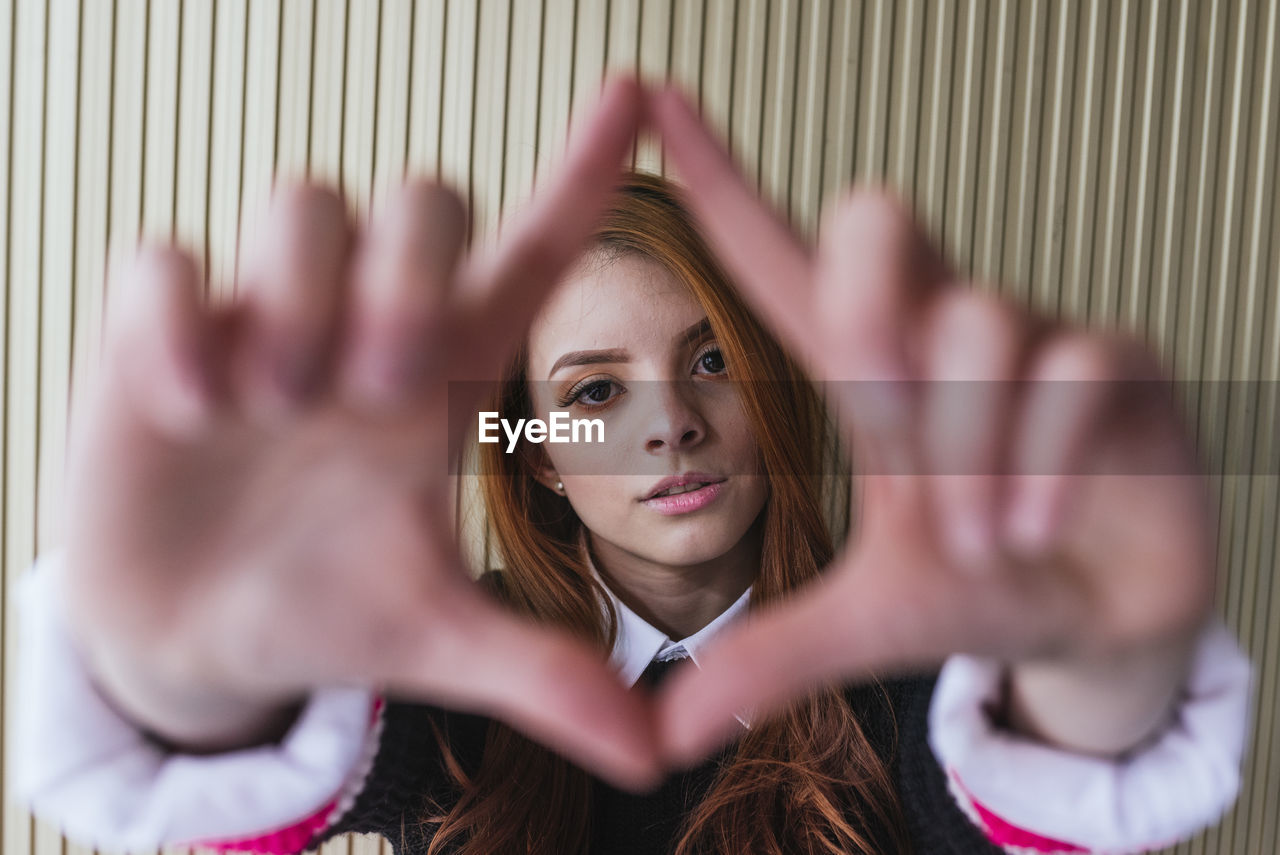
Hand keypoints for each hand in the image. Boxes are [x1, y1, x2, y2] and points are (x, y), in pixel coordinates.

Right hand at [58, 77, 660, 788]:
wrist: (197, 634)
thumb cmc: (329, 607)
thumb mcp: (435, 641)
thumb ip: (541, 674)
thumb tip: (657, 755)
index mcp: (446, 376)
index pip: (530, 252)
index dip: (584, 170)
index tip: (636, 95)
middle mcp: (363, 323)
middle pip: (421, 198)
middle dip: (409, 273)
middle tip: (378, 387)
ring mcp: (260, 319)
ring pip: (303, 202)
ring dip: (304, 295)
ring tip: (276, 409)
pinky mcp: (156, 335)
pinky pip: (166, 262)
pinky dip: (179, 320)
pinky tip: (192, 407)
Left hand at [645, 85, 1215, 765]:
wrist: (1099, 619)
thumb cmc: (978, 587)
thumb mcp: (864, 628)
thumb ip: (766, 661)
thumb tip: (658, 736)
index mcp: (868, 368)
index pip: (779, 251)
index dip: (719, 172)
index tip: (652, 94)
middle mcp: (941, 329)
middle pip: (875, 222)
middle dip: (868, 310)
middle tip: (884, 419)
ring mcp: (1031, 335)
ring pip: (974, 324)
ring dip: (965, 449)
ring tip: (979, 538)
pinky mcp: (1116, 362)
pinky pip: (1068, 369)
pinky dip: (1037, 463)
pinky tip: (1029, 530)